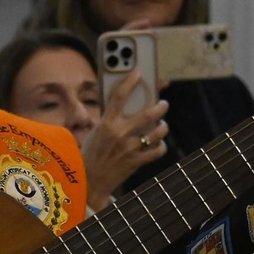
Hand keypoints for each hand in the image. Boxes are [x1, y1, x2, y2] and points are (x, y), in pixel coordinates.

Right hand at [82, 69, 167, 208]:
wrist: (90, 181)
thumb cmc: (91, 154)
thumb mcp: (96, 132)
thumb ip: (111, 120)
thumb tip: (127, 108)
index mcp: (106, 123)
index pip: (119, 96)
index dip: (130, 81)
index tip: (139, 73)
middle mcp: (119, 134)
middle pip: (147, 114)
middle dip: (160, 107)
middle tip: (163, 104)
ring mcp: (129, 148)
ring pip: (157, 132)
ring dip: (163, 127)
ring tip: (162, 124)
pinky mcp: (136, 162)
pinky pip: (157, 150)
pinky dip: (161, 146)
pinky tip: (158, 144)